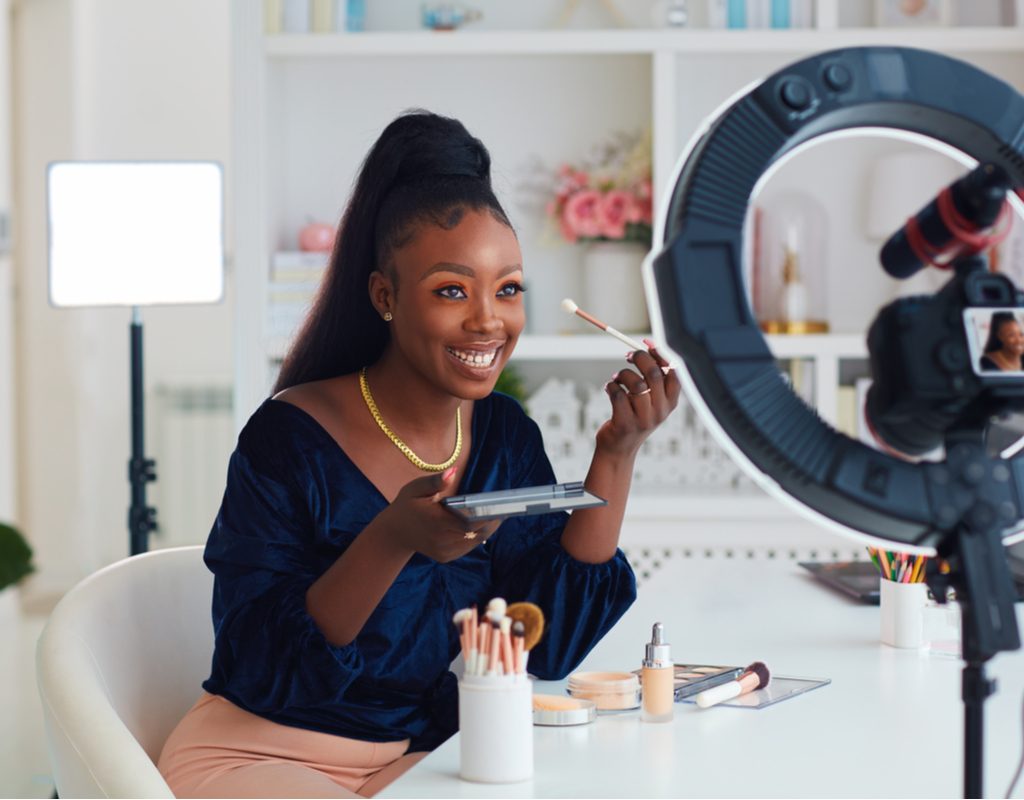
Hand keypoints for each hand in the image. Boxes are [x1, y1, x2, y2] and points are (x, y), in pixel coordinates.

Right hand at [376, 468, 501, 562]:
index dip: (488, 517)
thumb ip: (435, 481)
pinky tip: (483, 525)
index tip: (500, 506)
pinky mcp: (445, 557)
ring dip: (487, 529)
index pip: (470, 524)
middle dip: (492, 521)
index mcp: (436, 522)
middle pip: (476, 534)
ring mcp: (443, 551)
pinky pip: (467, 547)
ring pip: (474, 542)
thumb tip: (452, 472)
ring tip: (498, 515)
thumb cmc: (407, 506)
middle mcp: (441, 540)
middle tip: (505, 508)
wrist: (394, 533)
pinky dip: (476, 537)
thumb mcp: (416, 488)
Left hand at [597, 342, 680, 456]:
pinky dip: (610, 386)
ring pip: (635, 383)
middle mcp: (661, 411)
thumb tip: (648, 345)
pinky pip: (617, 395)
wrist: (619, 449)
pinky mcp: (625, 423)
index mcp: (670, 403)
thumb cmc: (634, 416)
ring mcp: (644, 419)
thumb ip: (653, 377)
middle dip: (639, 358)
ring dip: (622, 374)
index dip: (661, 354)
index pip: (674, 373)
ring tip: (616, 378)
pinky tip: (609, 389)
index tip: (647, 344)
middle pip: (654, 373)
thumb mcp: (651, 400)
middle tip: (628, 356)